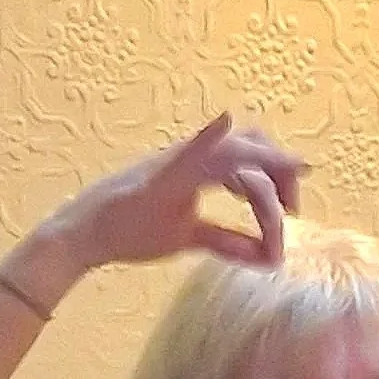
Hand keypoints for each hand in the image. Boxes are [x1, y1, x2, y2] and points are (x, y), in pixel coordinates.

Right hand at [15, 116, 306, 302]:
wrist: (85, 235)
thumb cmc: (131, 231)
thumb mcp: (189, 238)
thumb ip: (228, 241)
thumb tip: (268, 257)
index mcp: (197, 166)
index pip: (247, 155)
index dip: (277, 172)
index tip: (293, 207)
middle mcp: (189, 157)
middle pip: (247, 145)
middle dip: (278, 173)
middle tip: (292, 210)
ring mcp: (173, 163)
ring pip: (229, 154)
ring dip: (260, 173)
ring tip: (281, 209)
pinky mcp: (158, 177)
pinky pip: (187, 154)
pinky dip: (208, 137)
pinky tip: (225, 122)